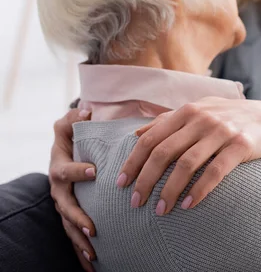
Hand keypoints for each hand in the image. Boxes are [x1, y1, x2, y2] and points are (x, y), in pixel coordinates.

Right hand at [49, 108, 96, 270]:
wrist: (68, 152)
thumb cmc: (72, 137)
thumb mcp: (70, 125)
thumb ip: (75, 118)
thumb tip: (86, 110)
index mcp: (60, 166)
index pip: (66, 169)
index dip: (77, 170)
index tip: (93, 171)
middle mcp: (59, 189)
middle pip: (65, 206)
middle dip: (78, 218)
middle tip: (94, 228)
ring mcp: (64, 205)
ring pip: (69, 226)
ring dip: (81, 241)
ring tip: (94, 254)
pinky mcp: (72, 216)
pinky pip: (74, 236)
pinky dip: (82, 251)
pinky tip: (93, 265)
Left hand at [117, 97, 260, 215]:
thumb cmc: (231, 117)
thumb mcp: (200, 110)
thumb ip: (169, 120)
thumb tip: (137, 134)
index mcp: (188, 111)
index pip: (151, 138)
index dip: (134, 162)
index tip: (122, 183)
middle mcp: (202, 118)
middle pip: (164, 152)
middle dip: (146, 180)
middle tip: (136, 203)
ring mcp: (222, 131)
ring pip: (186, 164)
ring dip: (170, 190)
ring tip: (161, 210)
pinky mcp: (241, 145)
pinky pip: (216, 171)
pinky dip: (200, 190)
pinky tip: (189, 204)